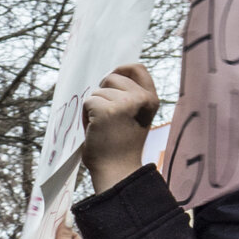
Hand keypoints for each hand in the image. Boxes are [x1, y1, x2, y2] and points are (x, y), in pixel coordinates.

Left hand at [81, 63, 158, 193]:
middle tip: (107, 114)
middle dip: (103, 92)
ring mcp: (124, 103)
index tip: (112, 79)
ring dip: (94, 107)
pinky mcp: (106, 110)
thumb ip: (130, 97)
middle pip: (112, 77)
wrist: (118, 169)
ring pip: (97, 91)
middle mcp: (141, 98)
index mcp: (151, 99)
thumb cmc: (122, 144)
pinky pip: (88, 102)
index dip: (123, 69)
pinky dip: (86, 115)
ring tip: (103, 125)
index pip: (138, 68)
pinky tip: (95, 128)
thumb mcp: (136, 115)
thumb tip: (110, 78)